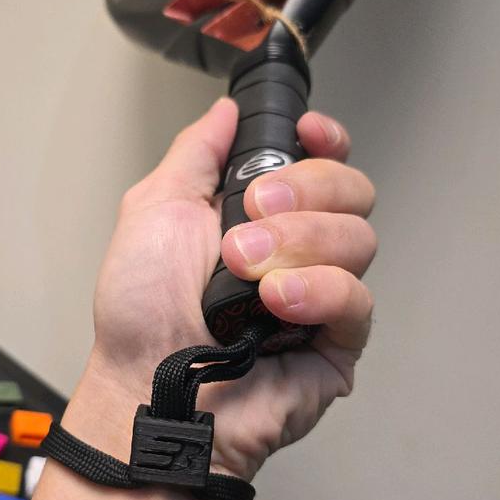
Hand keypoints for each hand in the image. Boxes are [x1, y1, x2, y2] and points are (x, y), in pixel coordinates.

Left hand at [61, 98, 375, 481]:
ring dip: (299, 243)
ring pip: (359, 239)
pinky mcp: (336, 343)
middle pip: (351, 191)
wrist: (144, 387)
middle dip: (305, 192)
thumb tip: (225, 112)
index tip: (309, 133)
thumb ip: (196, 153)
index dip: (325, 142)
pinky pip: (358, 299)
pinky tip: (278, 302)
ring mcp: (319, 295)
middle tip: (250, 218)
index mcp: (259, 216)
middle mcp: (295, 250)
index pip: (323, 163)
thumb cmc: (140, 311)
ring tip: (246, 270)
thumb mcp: (155, 209)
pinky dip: (318, 290)